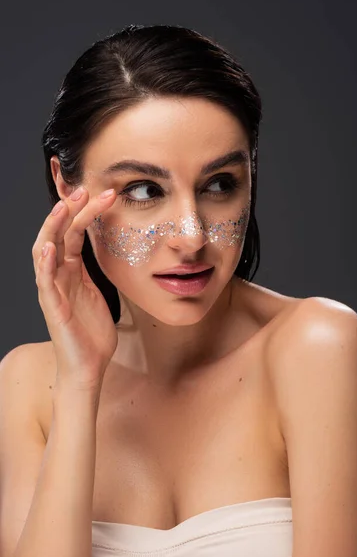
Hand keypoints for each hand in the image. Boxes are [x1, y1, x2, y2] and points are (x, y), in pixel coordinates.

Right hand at [32, 186, 118, 390]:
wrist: (88, 366)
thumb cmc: (92, 332)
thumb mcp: (97, 293)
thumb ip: (96, 271)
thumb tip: (111, 249)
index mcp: (70, 272)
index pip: (73, 234)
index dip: (84, 213)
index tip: (103, 194)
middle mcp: (57, 276)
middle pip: (57, 235)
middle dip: (69, 211)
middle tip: (85, 190)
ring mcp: (52, 290)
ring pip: (44, 251)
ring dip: (52, 228)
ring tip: (63, 207)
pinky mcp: (52, 308)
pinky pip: (44, 282)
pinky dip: (45, 263)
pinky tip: (51, 247)